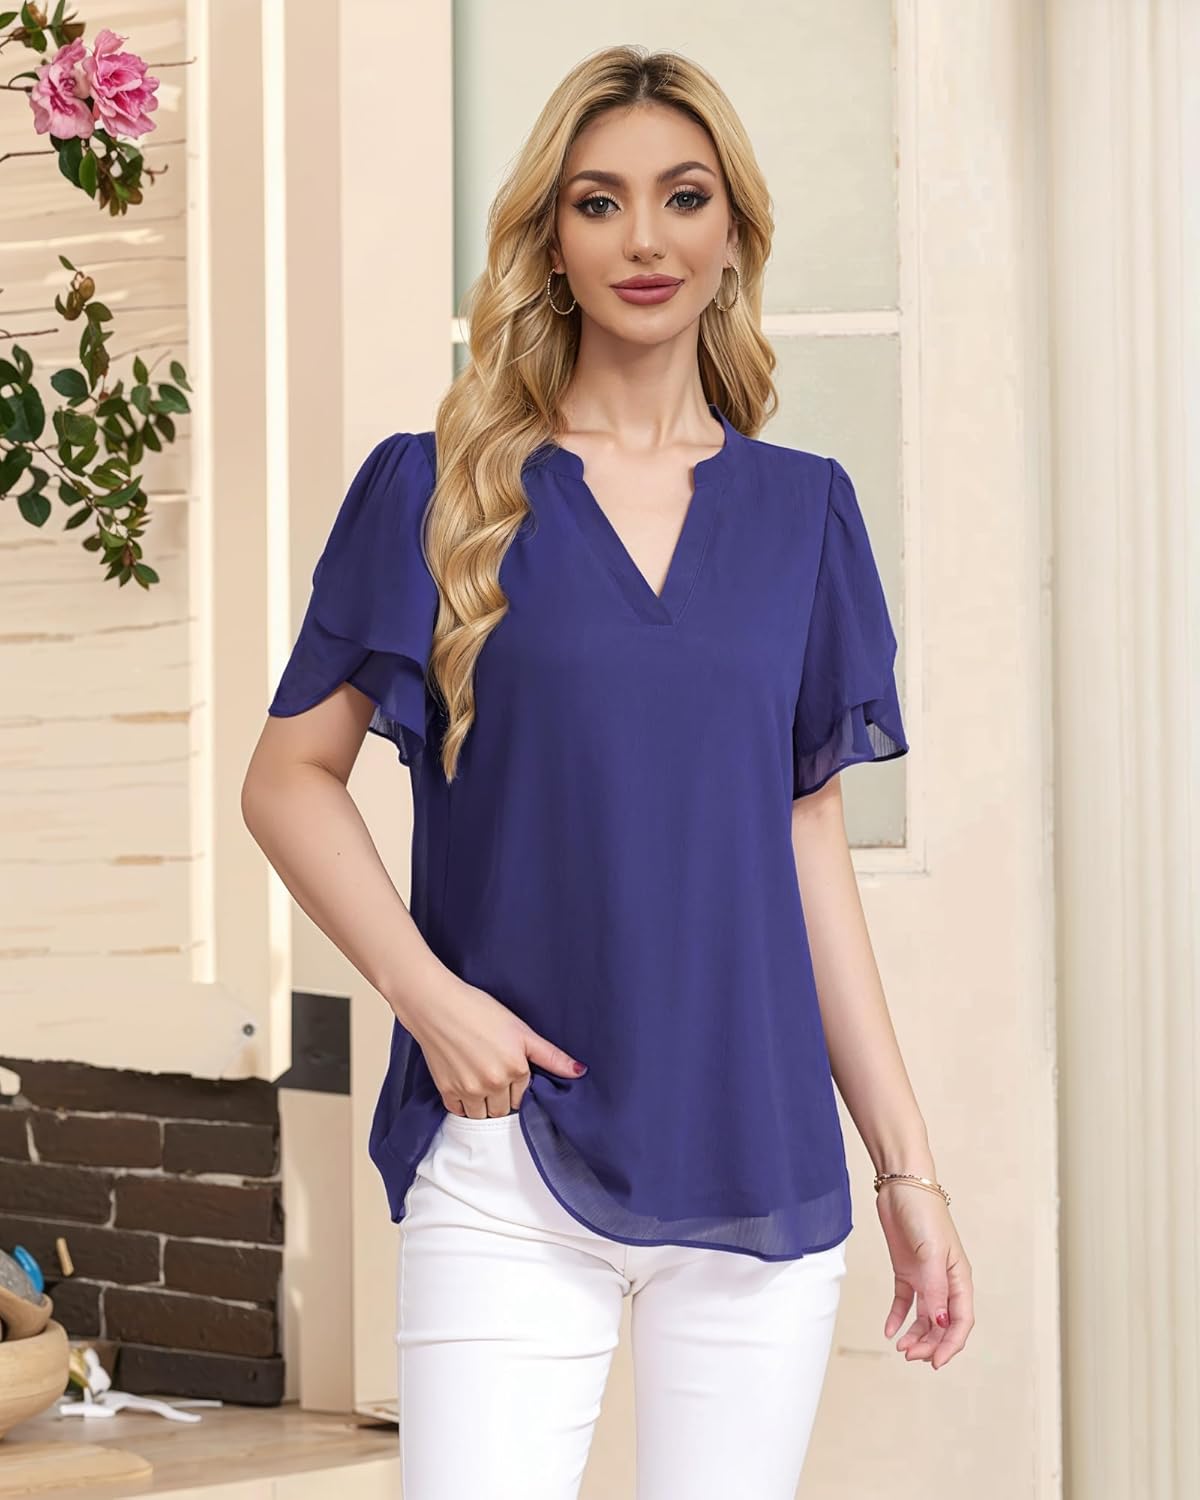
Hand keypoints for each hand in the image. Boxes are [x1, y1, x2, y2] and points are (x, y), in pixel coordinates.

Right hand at [400, 974, 586, 1119]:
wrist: (437, 1004)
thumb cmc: (479, 1009)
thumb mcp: (521, 1029)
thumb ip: (550, 1055)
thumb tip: (580, 1072)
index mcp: (516, 1069)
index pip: (524, 1094)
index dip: (518, 1083)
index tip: (509, 1070)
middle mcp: (494, 1084)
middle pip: (505, 1108)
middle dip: (503, 1097)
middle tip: (494, 1074)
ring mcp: (469, 1090)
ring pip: (483, 1115)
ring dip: (485, 1105)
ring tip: (480, 1081)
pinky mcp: (446, 1090)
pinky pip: (460, 1112)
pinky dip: (464, 1105)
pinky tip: (464, 1084)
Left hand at [876, 1182, 973, 1369]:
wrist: (901, 1185)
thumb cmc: (924, 1212)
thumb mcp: (930, 1252)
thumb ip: (934, 1288)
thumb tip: (939, 1323)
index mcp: (959, 1277)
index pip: (961, 1320)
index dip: (951, 1344)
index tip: (935, 1362)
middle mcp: (944, 1280)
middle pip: (942, 1323)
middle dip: (930, 1343)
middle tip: (910, 1355)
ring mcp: (924, 1276)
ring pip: (924, 1316)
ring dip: (915, 1335)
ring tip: (900, 1347)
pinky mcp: (906, 1269)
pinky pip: (904, 1301)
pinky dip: (898, 1318)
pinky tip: (889, 1330)